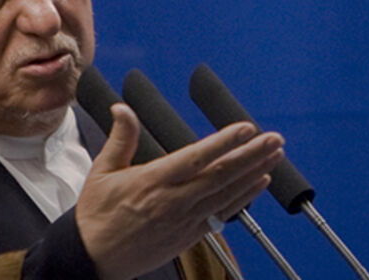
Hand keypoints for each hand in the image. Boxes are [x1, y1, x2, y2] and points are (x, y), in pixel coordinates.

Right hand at [76, 103, 283, 279]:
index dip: (223, 142)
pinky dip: (244, 198)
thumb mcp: (102, 172)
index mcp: (153, 181)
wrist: (93, 259)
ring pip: (227, 194)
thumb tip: (122, 108)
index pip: (196, 157)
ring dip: (254, 173)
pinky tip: (259, 183)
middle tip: (275, 139)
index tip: (246, 128)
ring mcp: (185, 220)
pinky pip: (223, 214)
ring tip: (275, 156)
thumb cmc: (97, 215)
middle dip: (252, 155)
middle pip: (221, 175)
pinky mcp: (190, 235)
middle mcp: (174, 200)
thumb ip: (121, 138)